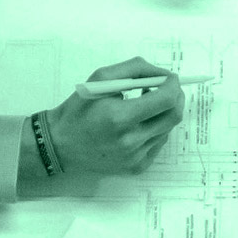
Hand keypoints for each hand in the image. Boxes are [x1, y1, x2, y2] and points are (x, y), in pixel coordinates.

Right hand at [48, 58, 184, 174]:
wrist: (61, 144)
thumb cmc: (79, 109)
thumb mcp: (100, 79)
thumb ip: (134, 70)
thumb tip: (162, 74)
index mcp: (119, 117)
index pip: (164, 100)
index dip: (173, 86)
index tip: (171, 78)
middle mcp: (130, 141)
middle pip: (173, 116)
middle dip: (176, 98)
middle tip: (168, 88)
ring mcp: (135, 157)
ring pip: (167, 130)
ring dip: (163, 114)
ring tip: (145, 106)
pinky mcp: (137, 167)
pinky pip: (158, 144)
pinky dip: (155, 130)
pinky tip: (138, 125)